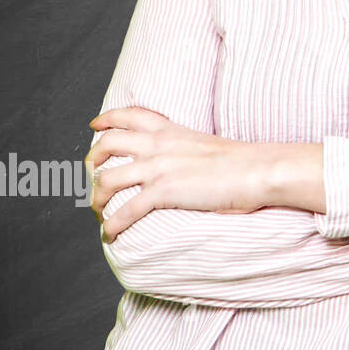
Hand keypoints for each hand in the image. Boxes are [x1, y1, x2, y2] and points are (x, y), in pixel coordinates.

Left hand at [86, 107, 265, 241]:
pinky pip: (125, 210)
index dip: (108, 119)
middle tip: (90, 176)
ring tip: (97, 212)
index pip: (131, 115)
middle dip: (91, 162)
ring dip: (95, 198)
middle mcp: (160, 145)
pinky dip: (112, 224)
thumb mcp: (211, 145)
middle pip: (108, 144)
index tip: (95, 125)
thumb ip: (190, 150)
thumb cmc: (245, 163)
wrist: (259, 169)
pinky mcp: (163, 191)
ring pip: (107, 179)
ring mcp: (159, 167)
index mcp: (172, 131)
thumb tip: (189, 167)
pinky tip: (110, 234)